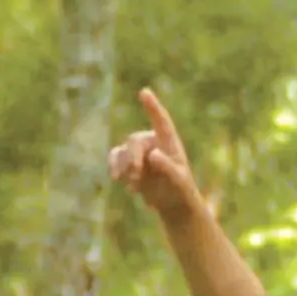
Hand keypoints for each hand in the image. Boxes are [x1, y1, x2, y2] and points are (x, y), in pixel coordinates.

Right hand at [108, 88, 203, 224]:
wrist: (173, 203)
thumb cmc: (181, 190)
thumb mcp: (179, 181)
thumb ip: (167, 167)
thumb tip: (153, 154)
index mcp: (169, 142)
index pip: (161, 121)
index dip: (152, 106)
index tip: (144, 92)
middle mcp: (152, 142)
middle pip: (134, 141)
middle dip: (132, 158)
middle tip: (135, 176)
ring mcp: (139, 151)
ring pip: (122, 151)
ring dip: (123, 167)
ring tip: (133, 187)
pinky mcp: (128, 162)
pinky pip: (115, 157)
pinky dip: (114, 167)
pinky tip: (117, 179)